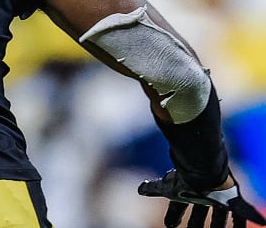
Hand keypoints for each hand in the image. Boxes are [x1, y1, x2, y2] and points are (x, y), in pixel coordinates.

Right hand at [138, 170, 265, 227]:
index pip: (179, 208)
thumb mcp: (165, 187)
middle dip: (198, 225)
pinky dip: (248, 219)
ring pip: (221, 217)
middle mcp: (203, 195)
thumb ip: (151, 188)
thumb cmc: (184, 179)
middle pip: (201, 214)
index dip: (174, 217)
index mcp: (186, 193)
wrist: (203, 170)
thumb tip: (139, 189)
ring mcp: (219, 198)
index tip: (169, 226)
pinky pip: (241, 214)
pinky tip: (258, 224)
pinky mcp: (233, 199)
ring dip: (220, 227)